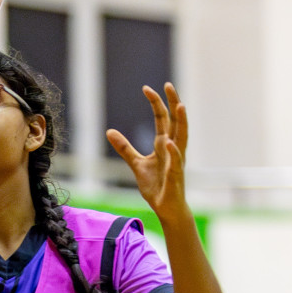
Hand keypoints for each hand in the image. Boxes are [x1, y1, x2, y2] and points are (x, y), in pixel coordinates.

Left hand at [106, 82, 188, 217]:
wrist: (166, 208)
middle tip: (168, 85)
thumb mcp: (136, 164)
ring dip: (182, 122)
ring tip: (180, 105)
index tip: (147, 88)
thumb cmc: (156, 185)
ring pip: (182, 138)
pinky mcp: (175, 177)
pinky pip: (175, 163)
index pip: (162, 119)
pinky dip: (173, 153)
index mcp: (164, 145)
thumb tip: (109, 131)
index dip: (156, 104)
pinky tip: (170, 143)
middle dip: (172, 103)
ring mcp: (176, 162)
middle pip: (175, 122)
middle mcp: (173, 149)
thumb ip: (124, 147)